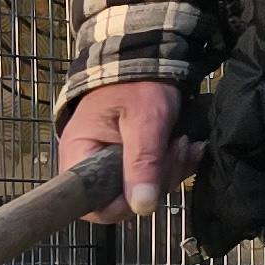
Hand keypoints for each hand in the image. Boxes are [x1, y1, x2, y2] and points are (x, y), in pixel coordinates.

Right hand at [57, 80, 194, 223]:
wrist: (148, 58)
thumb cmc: (138, 84)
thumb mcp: (145, 120)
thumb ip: (143, 161)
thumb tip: (143, 206)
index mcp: (79, 155)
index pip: (90, 205)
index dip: (121, 204)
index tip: (149, 183)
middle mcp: (88, 164)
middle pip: (121, 199)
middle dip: (157, 180)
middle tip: (177, 149)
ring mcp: (109, 163)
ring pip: (141, 190)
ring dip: (169, 171)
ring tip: (184, 143)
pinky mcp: (129, 160)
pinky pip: (150, 177)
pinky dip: (172, 166)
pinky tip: (185, 147)